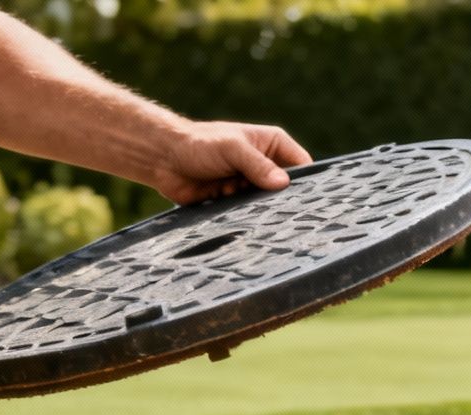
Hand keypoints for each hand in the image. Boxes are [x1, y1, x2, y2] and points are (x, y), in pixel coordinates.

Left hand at [150, 121, 310, 204]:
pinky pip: (246, 213)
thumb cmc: (199, 143)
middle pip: (283, 188)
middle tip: (273, 206)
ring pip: (264, 203)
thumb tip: (284, 184)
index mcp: (271, 144)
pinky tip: (228, 207)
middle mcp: (263, 165)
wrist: (164, 159)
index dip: (304, 181)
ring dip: (255, 206)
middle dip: (278, 198)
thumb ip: (258, 165)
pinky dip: (240, 214)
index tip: (307, 198)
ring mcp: (248, 184)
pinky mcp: (233, 201)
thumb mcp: (233, 149)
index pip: (300, 164)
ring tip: (237, 197)